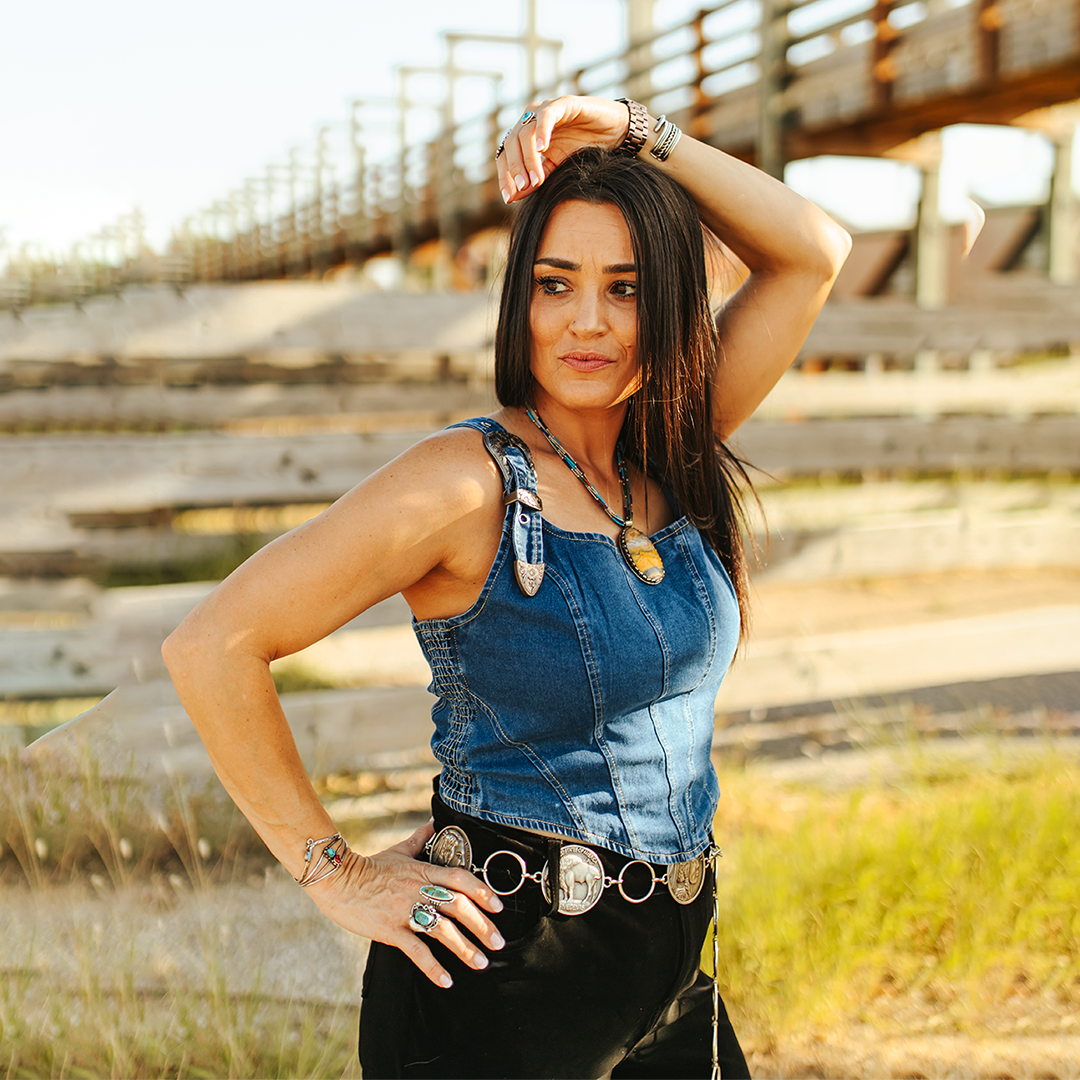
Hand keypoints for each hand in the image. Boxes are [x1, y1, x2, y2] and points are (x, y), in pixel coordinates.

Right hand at [304, 820, 505, 987]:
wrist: (338, 880)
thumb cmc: (370, 866)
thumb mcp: (400, 850)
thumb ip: (421, 838)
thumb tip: (435, 821)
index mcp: (423, 871)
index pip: (461, 878)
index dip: (482, 891)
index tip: (498, 906)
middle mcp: (418, 889)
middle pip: (458, 906)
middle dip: (482, 926)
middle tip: (499, 942)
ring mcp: (404, 910)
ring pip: (442, 930)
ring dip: (464, 948)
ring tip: (481, 963)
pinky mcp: (389, 930)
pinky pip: (416, 951)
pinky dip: (433, 967)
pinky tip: (446, 980)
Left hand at [496, 95, 631, 203]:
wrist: (614, 133)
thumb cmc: (584, 148)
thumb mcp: (556, 169)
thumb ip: (536, 179)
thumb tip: (513, 197)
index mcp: (525, 136)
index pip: (506, 156)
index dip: (505, 177)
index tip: (509, 199)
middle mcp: (530, 120)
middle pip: (511, 144)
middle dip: (516, 168)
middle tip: (525, 188)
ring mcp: (545, 109)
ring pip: (525, 133)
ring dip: (529, 158)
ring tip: (538, 179)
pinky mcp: (562, 103)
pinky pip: (546, 116)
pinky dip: (542, 131)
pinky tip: (543, 148)